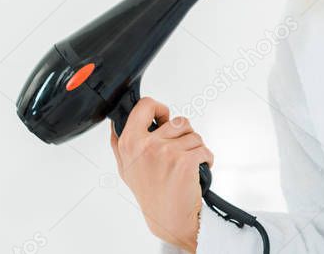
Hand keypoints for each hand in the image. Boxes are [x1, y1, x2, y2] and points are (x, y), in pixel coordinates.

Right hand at [109, 97, 212, 252]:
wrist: (168, 217)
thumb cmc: (150, 192)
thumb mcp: (126, 167)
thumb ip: (121, 142)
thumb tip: (118, 120)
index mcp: (129, 143)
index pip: (144, 106)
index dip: (159, 108)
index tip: (164, 118)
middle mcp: (145, 146)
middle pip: (178, 121)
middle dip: (184, 135)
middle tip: (178, 151)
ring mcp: (166, 153)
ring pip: (194, 135)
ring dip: (195, 148)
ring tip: (185, 164)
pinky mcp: (185, 162)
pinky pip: (204, 149)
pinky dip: (205, 159)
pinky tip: (196, 170)